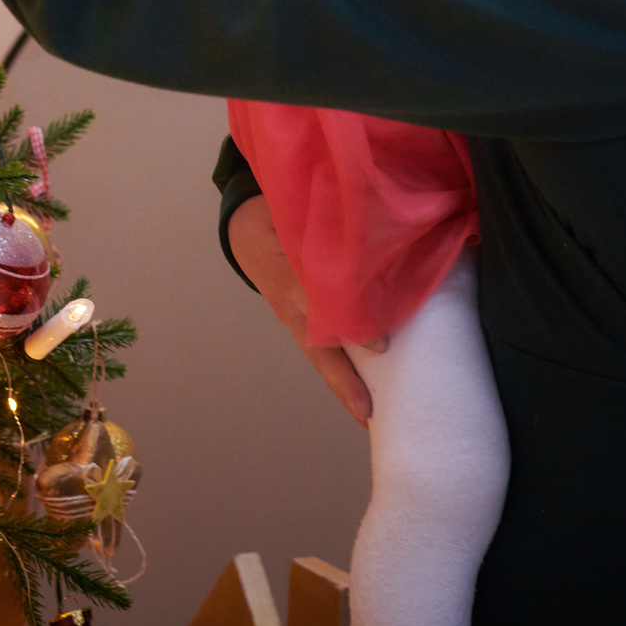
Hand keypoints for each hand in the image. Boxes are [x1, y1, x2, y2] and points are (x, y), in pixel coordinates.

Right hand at [228, 195, 376, 426]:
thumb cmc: (277, 215)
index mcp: (286, 272)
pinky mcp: (301, 323)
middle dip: (343, 381)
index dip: (350, 325)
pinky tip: (363, 393)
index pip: (320, 303)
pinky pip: (322, 351)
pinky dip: (340, 373)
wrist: (245, 230)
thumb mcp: (289, 209)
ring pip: (320, 357)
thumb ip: (320, 218)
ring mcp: (294, 318)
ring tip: (369, 417)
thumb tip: (368, 217)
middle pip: (318, 348)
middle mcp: (290, 304)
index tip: (380, 346)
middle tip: (368, 411)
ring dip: (343, 386)